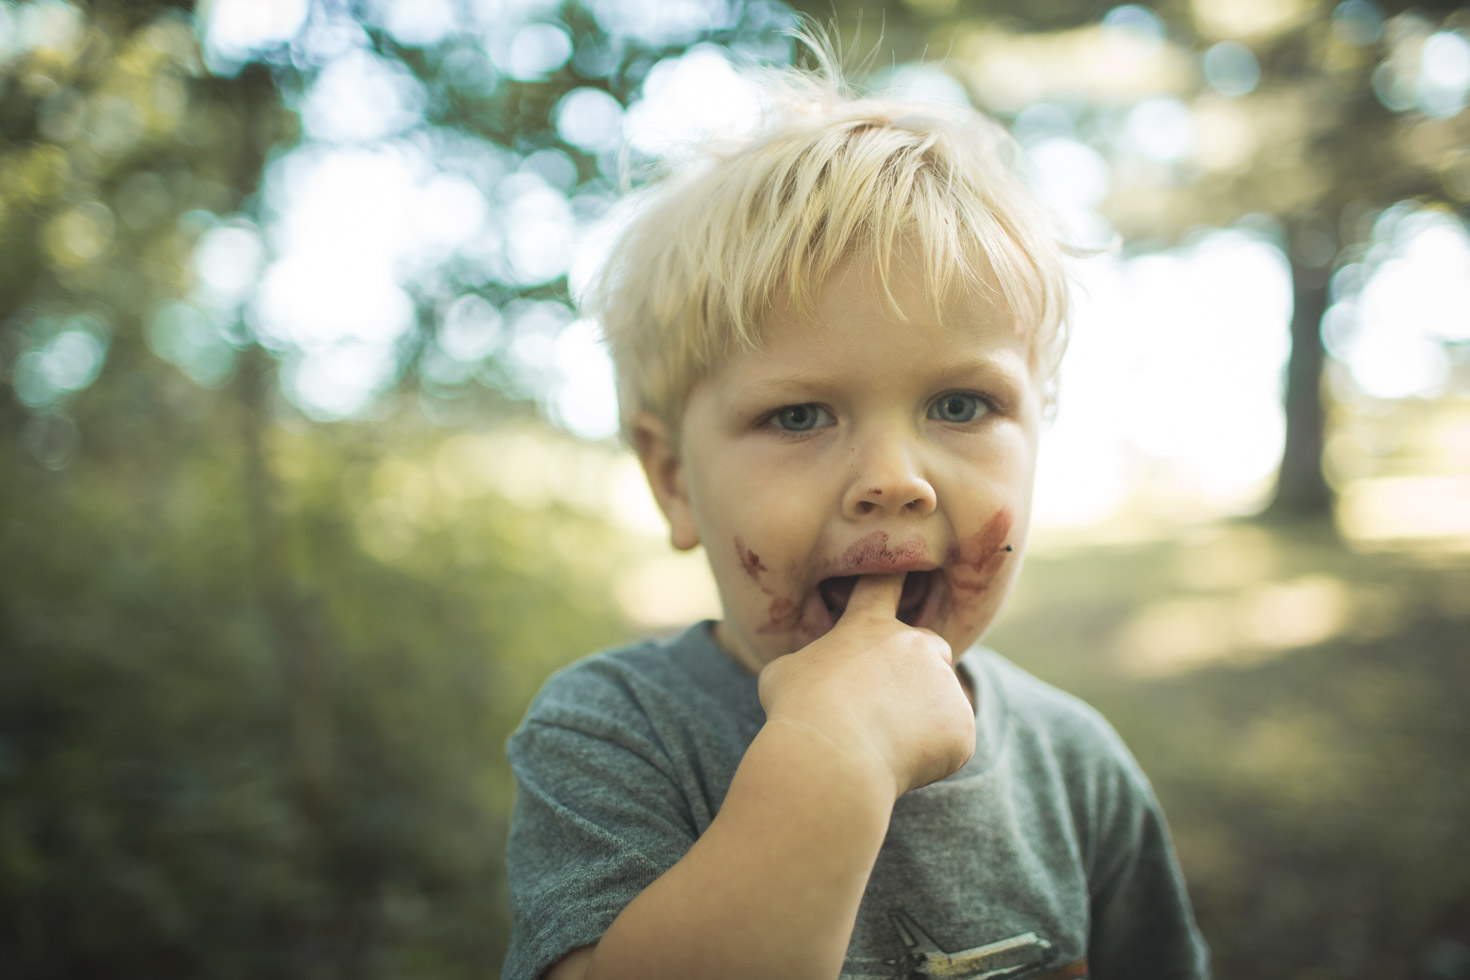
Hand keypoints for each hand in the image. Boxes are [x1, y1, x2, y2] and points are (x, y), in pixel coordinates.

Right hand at [756, 574, 975, 798]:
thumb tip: (815, 677)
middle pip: (929, 648)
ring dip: (921, 718)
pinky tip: (900, 765)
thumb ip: (812, 664)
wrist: (831, 757)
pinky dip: (933, 755)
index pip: (884, 587)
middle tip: (883, 707)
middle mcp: (915, 644)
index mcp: (869, 626)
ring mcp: (944, 684)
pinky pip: (952, 741)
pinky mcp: (962, 727)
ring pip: (940, 700)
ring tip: (879, 746)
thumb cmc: (797, 712)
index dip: (895, 578)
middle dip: (916, 671)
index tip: (910, 559)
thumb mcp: (783, 673)